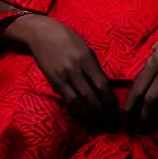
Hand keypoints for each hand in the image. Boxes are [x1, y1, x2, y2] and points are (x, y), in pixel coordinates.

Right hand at [5, 14, 118, 129]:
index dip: (110, 100)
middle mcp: (75, 69)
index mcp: (86, 58)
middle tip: (110, 123)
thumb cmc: (66, 37)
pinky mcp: (53, 82)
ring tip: (98, 124)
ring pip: (78, 102)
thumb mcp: (85, 47)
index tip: (116, 110)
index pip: (102, 84)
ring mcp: (63, 77)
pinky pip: (66, 100)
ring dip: (89, 115)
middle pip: (92, 96)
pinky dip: (75, 110)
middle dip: (102, 112)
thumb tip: (104, 84)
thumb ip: (93, 65)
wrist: (41, 33)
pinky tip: (82, 117)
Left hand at [124, 10, 157, 133]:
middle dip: (134, 114)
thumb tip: (148, 77)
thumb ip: (154, 62)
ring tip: (145, 130)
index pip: (135, 85)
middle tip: (131, 130)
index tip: (124, 119)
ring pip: (153, 96)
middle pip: (141, 93)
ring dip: (148, 115)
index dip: (128, 104)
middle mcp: (156, 65)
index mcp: (150, 59)